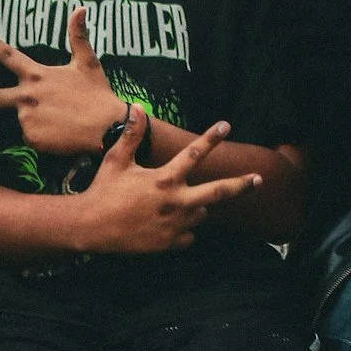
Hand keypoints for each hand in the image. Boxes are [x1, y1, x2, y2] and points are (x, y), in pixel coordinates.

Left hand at [0, 6, 131, 157]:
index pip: (10, 55)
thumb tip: (80, 7)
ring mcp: (27, 117)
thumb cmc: (98, 94)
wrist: (107, 128)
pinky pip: (32, 138)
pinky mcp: (31, 138)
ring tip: (63, 120)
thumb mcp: (88, 63)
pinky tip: (61, 134)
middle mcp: (27, 95)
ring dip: (39, 120)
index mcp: (37, 75)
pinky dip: (44, 137)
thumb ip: (78, 36)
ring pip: (23, 119)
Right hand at [75, 118, 258, 255]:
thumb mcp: (116, 160)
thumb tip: (137, 107)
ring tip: (178, 203)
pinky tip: (168, 224)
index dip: (212, 137)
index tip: (226, 125)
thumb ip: (131, 135)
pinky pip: (189, 235)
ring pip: (202, 214)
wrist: (91, 228)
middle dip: (241, 185)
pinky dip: (184, 229)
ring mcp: (175, 225)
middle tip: (259, 179)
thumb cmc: (103, 190)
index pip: (195, 153)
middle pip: (218, 192)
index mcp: (165, 179)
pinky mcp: (170, 243)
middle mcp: (176, 202)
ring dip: (197, 207)